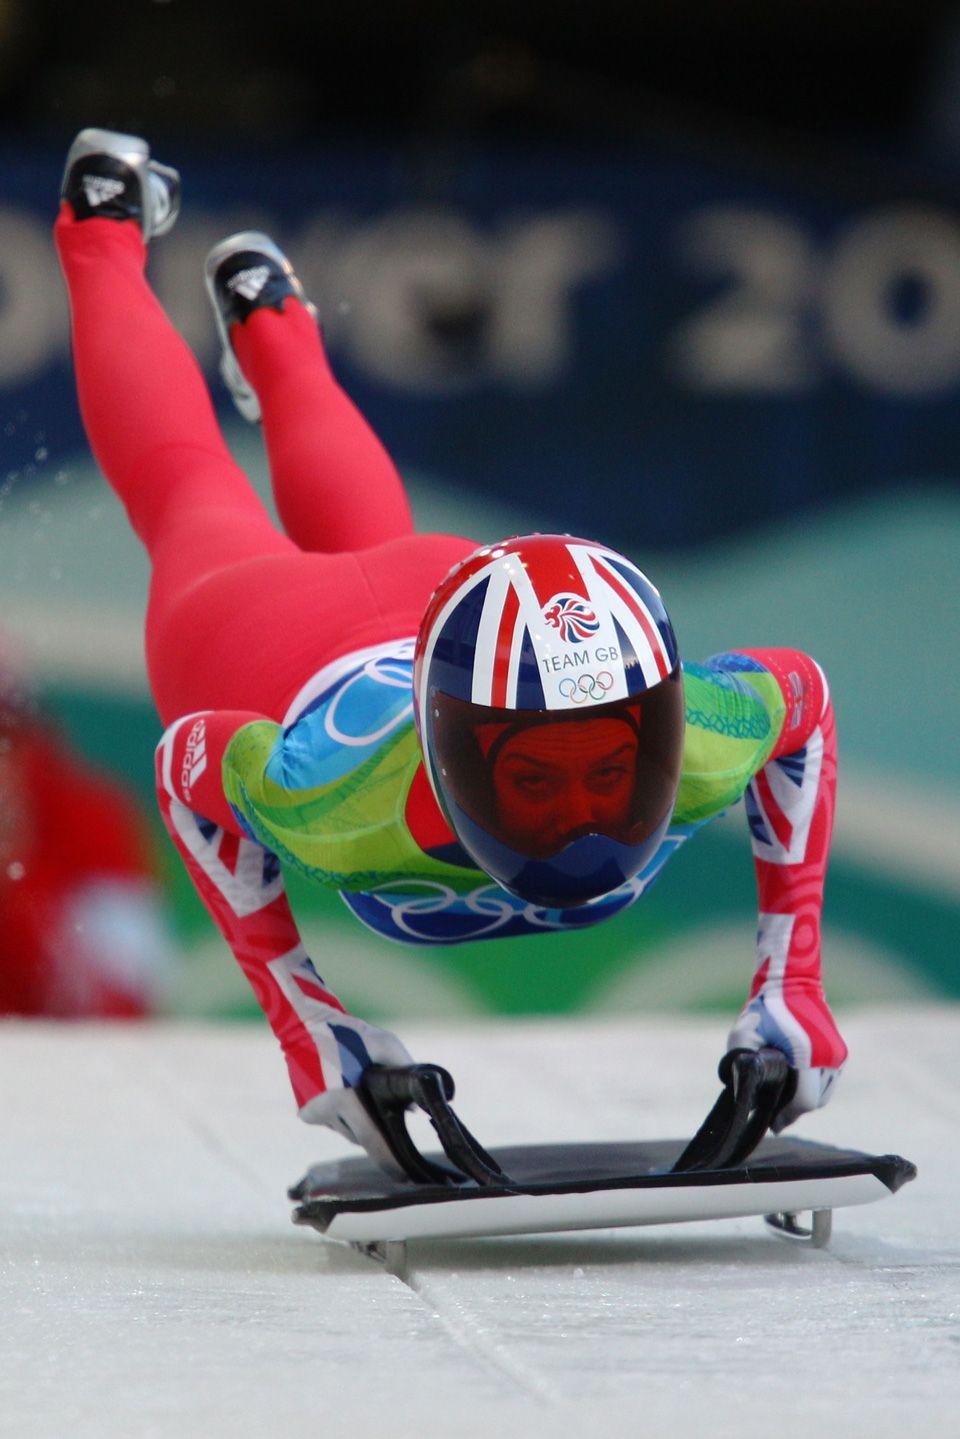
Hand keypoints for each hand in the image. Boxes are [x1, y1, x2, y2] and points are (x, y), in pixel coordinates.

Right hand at [297, 1017, 415, 1176]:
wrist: (303, 1024)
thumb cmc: (347, 1033)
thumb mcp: (383, 1044)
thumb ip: (405, 1070)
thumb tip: (415, 1106)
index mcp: (344, 1098)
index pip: (372, 1141)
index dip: (389, 1161)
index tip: (404, 1177)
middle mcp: (326, 1112)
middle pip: (361, 1138)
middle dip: (377, 1133)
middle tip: (391, 1123)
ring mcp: (312, 1113)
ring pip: (347, 1131)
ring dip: (359, 1123)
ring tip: (365, 1098)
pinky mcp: (305, 1112)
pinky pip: (333, 1123)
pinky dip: (344, 1116)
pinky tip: (347, 1094)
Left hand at [727, 981, 846, 1131]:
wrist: (792, 981)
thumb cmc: (765, 1007)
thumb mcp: (743, 1034)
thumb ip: (740, 1065)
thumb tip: (745, 1097)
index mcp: (809, 1054)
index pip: (804, 1102)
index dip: (786, 1116)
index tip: (771, 1122)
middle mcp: (830, 1056)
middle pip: (815, 1102)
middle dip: (794, 1110)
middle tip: (774, 1114)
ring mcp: (838, 1054)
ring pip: (823, 1094)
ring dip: (804, 1101)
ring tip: (782, 1101)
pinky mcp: (840, 1051)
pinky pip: (828, 1081)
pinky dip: (813, 1088)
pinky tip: (794, 1085)